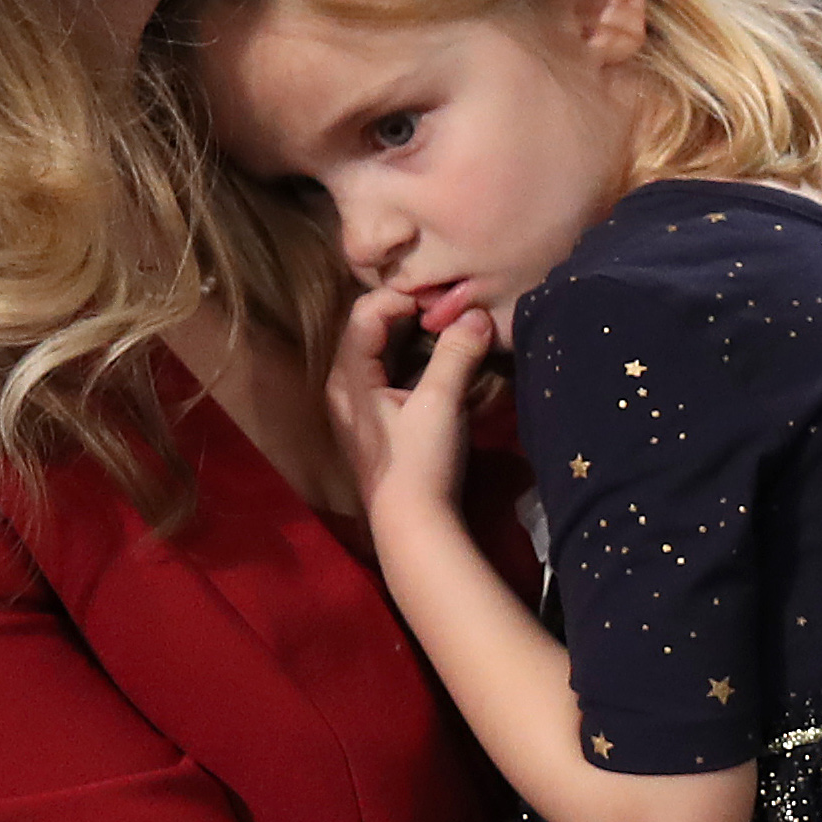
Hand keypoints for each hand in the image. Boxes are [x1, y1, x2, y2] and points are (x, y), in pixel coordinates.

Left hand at [318, 286, 495, 525]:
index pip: (366, 311)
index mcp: (348, 376)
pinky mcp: (375, 422)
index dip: (403, 296)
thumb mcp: (440, 403)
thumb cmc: (419, 464)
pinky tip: (440, 361)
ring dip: (411, 335)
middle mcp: (343, 385)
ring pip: (379, 351)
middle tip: (448, 308)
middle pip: (369, 328)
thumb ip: (457, 354)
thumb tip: (478, 315)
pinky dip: (412, 358)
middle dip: (407, 312)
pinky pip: (388, 372)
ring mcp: (356, 405)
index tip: (443, 299)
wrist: (414, 525)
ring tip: (448, 328)